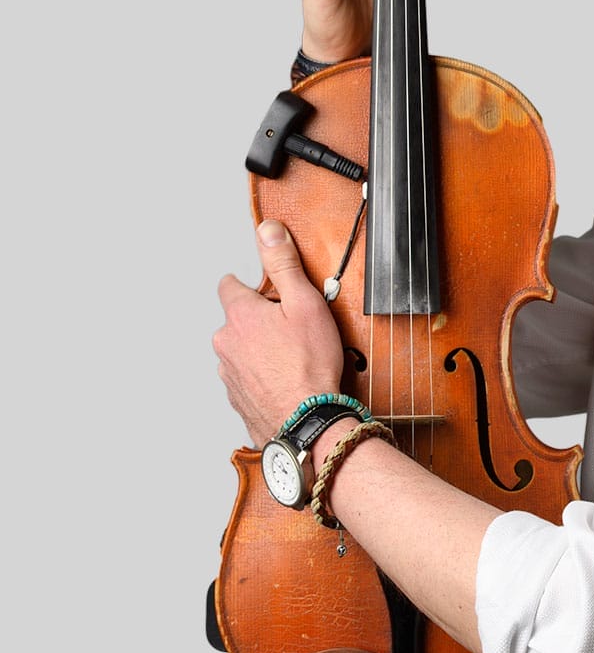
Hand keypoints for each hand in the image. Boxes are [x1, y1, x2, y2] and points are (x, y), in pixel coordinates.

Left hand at [213, 221, 346, 442]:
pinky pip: (248, 378)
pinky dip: (263, 377)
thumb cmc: (309, 365)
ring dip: (260, 351)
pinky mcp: (237, 397)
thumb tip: (267, 231)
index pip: (229, 286)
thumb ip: (283, 265)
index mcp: (239, 315)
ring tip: (294, 359)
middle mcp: (225, 342)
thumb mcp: (305, 304)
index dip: (249, 284)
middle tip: (293, 329)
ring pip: (241, 351)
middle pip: (237, 321)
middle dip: (260, 321)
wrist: (305, 421)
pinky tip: (288, 381)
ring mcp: (228, 372)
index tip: (265, 290)